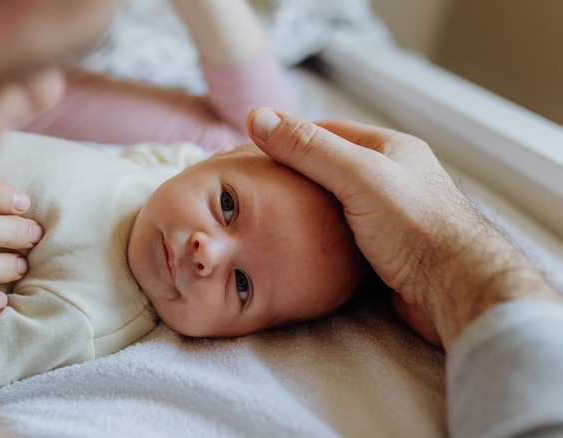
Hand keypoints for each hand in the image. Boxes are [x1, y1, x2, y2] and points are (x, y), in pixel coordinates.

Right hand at [246, 107, 560, 347]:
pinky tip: (298, 242)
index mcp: (391, 148)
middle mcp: (392, 177)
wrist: (455, 290)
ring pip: (334, 203)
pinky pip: (342, 233)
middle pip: (329, 167)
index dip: (288, 136)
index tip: (252, 148)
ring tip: (267, 214)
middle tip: (254, 185)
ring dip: (304, 208)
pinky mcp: (386, 248)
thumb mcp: (357, 176)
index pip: (327, 131)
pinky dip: (319, 234)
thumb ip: (308, 148)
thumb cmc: (415, 227)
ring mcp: (390, 214)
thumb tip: (257, 117)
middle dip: (293, 174)